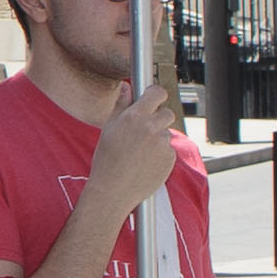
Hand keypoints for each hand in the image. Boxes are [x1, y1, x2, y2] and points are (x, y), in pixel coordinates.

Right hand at [85, 86, 188, 218]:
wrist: (113, 190)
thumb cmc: (106, 159)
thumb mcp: (109, 128)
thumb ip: (121, 105)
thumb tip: (127, 86)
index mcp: (134, 116)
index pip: (157, 93)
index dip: (156, 95)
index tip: (154, 98)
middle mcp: (151, 127)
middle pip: (167, 113)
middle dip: (159, 118)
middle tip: (145, 129)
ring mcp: (162, 143)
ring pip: (166, 133)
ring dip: (158, 138)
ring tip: (140, 152)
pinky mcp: (170, 158)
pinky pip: (169, 150)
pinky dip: (160, 154)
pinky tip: (145, 163)